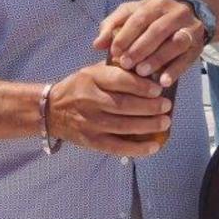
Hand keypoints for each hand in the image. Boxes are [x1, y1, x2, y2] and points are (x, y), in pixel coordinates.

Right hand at [47, 62, 170, 156]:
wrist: (51, 110)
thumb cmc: (80, 87)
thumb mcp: (93, 71)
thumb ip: (117, 69)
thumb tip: (150, 70)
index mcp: (92, 78)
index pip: (119, 80)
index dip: (141, 86)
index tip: (158, 89)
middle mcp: (90, 100)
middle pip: (124, 105)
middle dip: (149, 107)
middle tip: (167, 106)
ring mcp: (90, 123)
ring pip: (123, 126)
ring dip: (148, 125)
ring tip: (165, 122)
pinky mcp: (91, 141)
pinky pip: (116, 147)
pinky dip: (137, 148)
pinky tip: (154, 146)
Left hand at [94, 0, 205, 87]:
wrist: (191, 18)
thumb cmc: (153, 19)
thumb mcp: (133, 15)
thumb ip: (113, 26)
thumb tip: (97, 44)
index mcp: (157, 3)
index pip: (139, 17)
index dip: (126, 35)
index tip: (114, 52)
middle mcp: (176, 12)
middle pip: (157, 30)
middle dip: (140, 48)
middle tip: (126, 64)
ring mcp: (190, 28)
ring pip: (175, 43)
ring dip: (157, 59)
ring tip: (142, 73)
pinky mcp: (198, 46)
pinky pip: (187, 59)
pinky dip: (175, 70)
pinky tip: (163, 82)